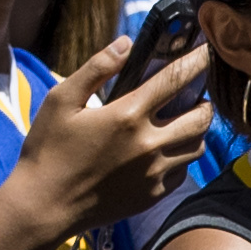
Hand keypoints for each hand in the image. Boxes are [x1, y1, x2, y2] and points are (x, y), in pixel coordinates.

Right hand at [23, 30, 216, 229]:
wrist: (44, 206)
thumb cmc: (47, 149)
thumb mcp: (61, 100)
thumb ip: (96, 69)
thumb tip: (127, 43)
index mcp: (127, 114)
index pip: (176, 79)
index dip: (196, 61)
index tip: (206, 51)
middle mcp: (148, 143)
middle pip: (201, 116)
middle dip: (204, 100)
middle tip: (195, 95)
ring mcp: (154, 172)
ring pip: (197, 145)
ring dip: (195, 130)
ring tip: (182, 123)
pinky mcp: (154, 194)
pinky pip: (182, 171)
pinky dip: (180, 157)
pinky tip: (163, 152)